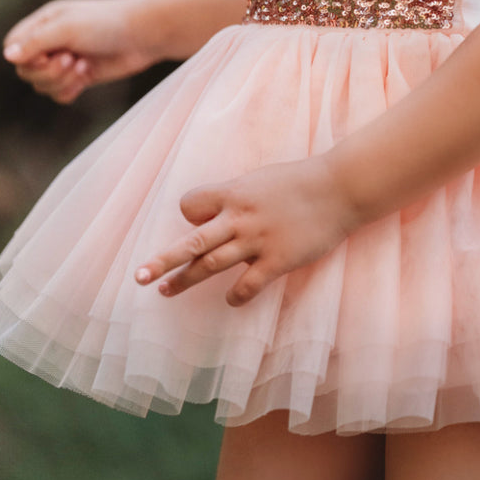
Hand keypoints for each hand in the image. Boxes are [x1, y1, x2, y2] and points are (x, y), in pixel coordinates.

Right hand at [2, 0, 158, 104]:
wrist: (145, 34)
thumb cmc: (107, 23)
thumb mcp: (67, 28)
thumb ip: (36, 42)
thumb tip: (7, 56)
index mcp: (44, 22)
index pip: (13, 45)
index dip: (24, 57)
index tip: (46, 55)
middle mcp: (52, 41)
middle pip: (26, 70)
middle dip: (46, 71)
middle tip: (69, 59)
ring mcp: (65, 59)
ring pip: (42, 85)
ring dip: (60, 81)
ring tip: (82, 65)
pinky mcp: (81, 76)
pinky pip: (59, 94)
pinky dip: (68, 90)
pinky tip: (86, 77)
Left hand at [133, 157, 361, 306]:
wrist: (341, 187)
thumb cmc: (302, 180)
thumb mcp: (262, 179)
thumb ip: (238, 196)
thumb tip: (219, 212)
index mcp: (235, 192)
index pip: (192, 205)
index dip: (189, 214)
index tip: (196, 219)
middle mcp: (240, 217)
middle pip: (192, 241)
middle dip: (163, 260)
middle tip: (138, 277)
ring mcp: (258, 240)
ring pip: (211, 264)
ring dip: (184, 280)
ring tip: (164, 292)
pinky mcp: (278, 260)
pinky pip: (247, 285)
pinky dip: (235, 296)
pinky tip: (231, 300)